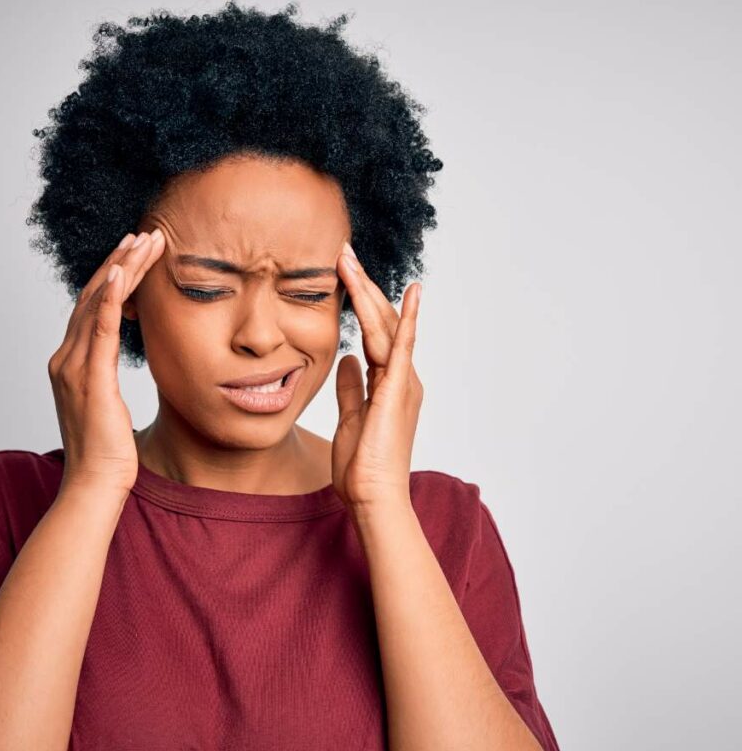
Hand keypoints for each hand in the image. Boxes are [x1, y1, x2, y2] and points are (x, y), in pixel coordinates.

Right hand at [47, 228, 164, 496]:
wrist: (95, 485)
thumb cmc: (106, 453)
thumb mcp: (107, 407)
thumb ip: (105, 379)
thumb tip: (115, 369)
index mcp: (70, 363)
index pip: (93, 308)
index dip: (114, 276)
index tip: (136, 253)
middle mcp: (65, 358)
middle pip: (93, 296)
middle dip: (120, 261)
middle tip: (146, 234)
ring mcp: (74, 367)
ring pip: (99, 303)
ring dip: (123, 268)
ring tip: (146, 242)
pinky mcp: (90, 378)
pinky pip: (100, 329)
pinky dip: (112, 298)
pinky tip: (124, 273)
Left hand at [331, 241, 423, 517]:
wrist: (373, 497)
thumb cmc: (361, 466)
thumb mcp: (349, 418)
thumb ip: (350, 388)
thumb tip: (347, 360)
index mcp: (388, 383)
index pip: (373, 332)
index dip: (358, 302)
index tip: (342, 275)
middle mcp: (401, 377)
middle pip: (381, 321)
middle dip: (362, 286)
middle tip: (342, 252)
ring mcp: (403, 382)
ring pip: (385, 326)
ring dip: (367, 291)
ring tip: (349, 259)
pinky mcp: (400, 390)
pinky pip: (403, 347)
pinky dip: (406, 319)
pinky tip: (410, 293)